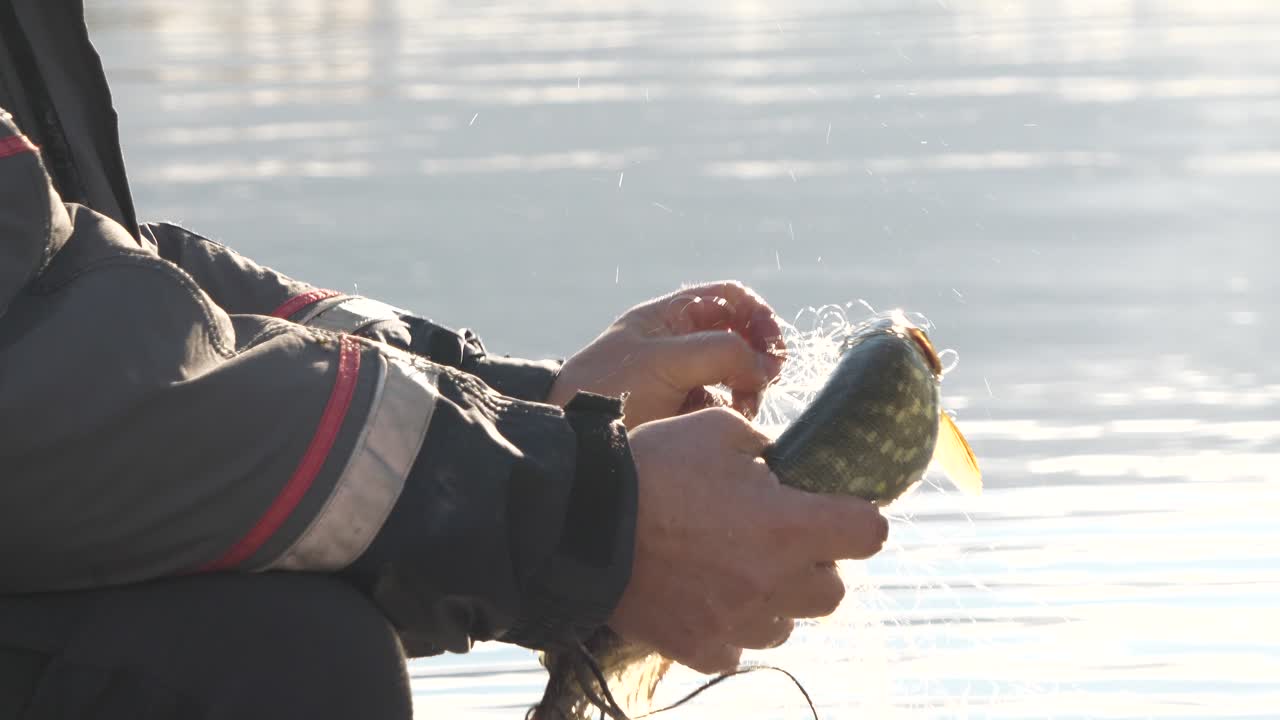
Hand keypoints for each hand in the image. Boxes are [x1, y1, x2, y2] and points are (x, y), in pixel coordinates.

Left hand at [547, 281, 786, 428]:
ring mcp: (686, 379)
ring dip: (748, 388)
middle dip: (757, 356)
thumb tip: (766, 365)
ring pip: (738, 376)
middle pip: (741, 337)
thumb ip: (720, 352)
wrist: (576, 437)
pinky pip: (725, 407)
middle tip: (765, 380)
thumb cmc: (608, 386)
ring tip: (743, 405)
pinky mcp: (686, 413)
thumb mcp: (665, 360)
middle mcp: (682, 344)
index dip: (757, 315)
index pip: (729, 300)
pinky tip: (723, 422)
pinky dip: (732, 412)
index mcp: (671, 317)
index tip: (772, 344)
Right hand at [609, 408, 888, 673]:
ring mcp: (737, 622)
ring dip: (774, 598)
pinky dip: (729, 626)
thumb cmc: (652, 469)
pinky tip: (704, 596)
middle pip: (833, 591)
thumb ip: (761, 446)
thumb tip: (776, 464)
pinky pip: (736, 646)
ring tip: (736, 569)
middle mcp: (773, 582)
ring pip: (786, 624)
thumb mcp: (715, 429)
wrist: (582, 523)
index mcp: (788, 525)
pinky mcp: (701, 648)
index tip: (836, 511)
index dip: (858, 519)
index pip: (870, 533)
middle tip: (778, 540)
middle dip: (815, 565)